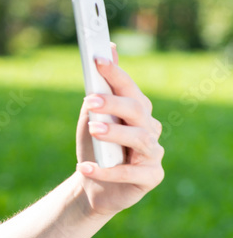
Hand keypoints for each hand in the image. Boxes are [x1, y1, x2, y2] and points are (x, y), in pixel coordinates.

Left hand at [75, 43, 164, 216]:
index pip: (130, 88)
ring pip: (139, 138)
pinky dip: (105, 170)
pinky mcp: (151, 177)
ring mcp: (154, 153)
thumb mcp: (91, 118)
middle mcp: (150, 129)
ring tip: (92, 129)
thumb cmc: (95, 148)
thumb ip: (98, 90)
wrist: (93, 186)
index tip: (97, 60)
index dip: (116, 73)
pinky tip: (84, 167)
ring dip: (114, 132)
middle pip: (138, 110)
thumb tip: (107, 51)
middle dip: (113, 103)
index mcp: (138, 111)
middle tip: (89, 101)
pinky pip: (129, 173)